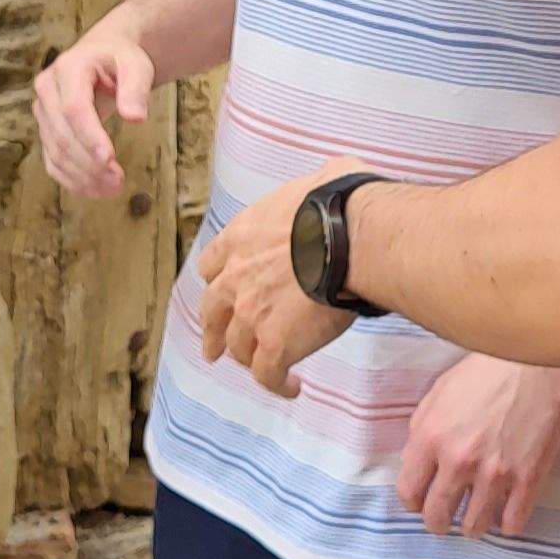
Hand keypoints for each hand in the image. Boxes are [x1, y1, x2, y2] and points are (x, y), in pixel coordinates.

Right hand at [30, 23, 156, 196]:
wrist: (103, 55)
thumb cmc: (121, 60)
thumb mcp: (136, 65)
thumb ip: (136, 88)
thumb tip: (135, 117)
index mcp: (69, 68)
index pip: (74, 109)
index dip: (90, 136)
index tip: (110, 159)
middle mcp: (48, 89)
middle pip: (62, 134)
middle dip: (89, 163)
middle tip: (119, 181)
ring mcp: (43, 111)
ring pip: (55, 152)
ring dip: (82, 176)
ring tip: (113, 189)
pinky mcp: (45, 129)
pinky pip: (52, 160)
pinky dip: (71, 179)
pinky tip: (94, 190)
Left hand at [194, 170, 359, 396]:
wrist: (347, 237)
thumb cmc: (339, 204)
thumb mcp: (319, 178)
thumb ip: (317, 182)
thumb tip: (339, 171)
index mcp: (240, 238)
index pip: (212, 266)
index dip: (218, 283)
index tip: (221, 293)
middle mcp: (236, 279)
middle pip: (212, 312)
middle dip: (214, 332)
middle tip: (215, 348)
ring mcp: (251, 314)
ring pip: (238, 348)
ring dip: (249, 360)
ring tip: (263, 371)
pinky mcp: (274, 344)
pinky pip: (268, 374)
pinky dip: (277, 384)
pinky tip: (291, 387)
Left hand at [398, 357, 559, 537]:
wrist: (535, 363)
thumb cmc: (485, 372)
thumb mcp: (437, 394)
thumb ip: (422, 432)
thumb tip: (418, 464)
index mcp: (430, 438)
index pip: (408, 492)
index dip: (413, 501)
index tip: (421, 501)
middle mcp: (459, 461)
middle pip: (437, 516)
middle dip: (438, 522)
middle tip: (444, 518)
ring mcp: (495, 473)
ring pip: (474, 526)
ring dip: (472, 526)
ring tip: (476, 517)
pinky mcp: (528, 478)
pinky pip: (513, 523)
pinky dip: (507, 524)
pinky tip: (505, 515)